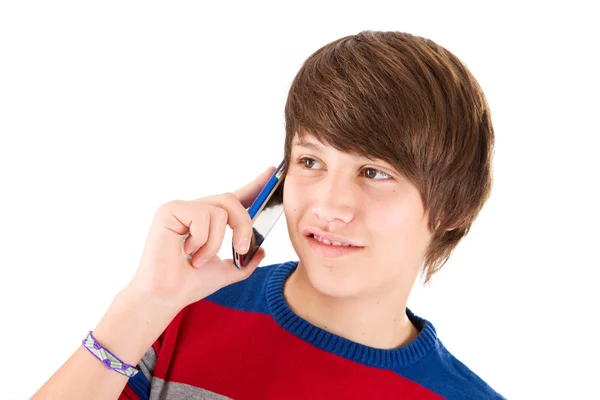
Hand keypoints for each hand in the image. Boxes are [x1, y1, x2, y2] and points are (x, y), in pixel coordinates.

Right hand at [127, 166, 276, 310]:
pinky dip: (201, 240)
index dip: (254, 185)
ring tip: (198, 259)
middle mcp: (193, 209)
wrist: (165, 297)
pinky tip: (185, 252)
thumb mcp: (225, 272)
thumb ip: (245, 262)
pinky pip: (203, 216)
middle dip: (242, 225)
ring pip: (219, 211)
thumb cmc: (188, 284)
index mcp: (206, 220)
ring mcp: (180, 207)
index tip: (272, 171)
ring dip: (216, 242)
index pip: (234, 197)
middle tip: (240, 249)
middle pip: (231, 200)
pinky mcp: (169, 210)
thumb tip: (262, 250)